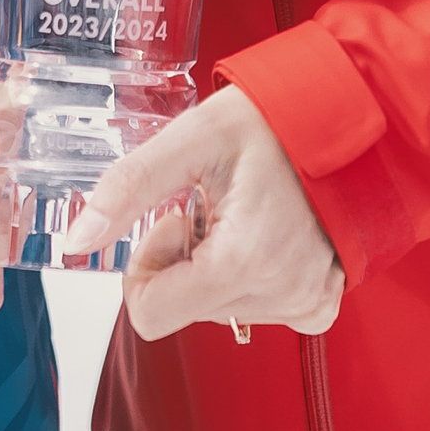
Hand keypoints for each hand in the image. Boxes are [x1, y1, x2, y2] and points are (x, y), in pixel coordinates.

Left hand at [62, 88, 342, 341]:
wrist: (352, 115)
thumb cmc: (277, 120)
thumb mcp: (192, 138)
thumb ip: (129, 187)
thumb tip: (76, 241)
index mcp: (243, 262)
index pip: (151, 315)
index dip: (148, 264)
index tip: (174, 218)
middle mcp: (279, 294)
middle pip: (185, 308)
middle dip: (184, 258)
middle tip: (213, 205)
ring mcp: (305, 303)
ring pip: (218, 309)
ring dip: (216, 263)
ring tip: (246, 211)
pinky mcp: (321, 303)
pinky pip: (261, 309)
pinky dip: (250, 276)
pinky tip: (267, 233)